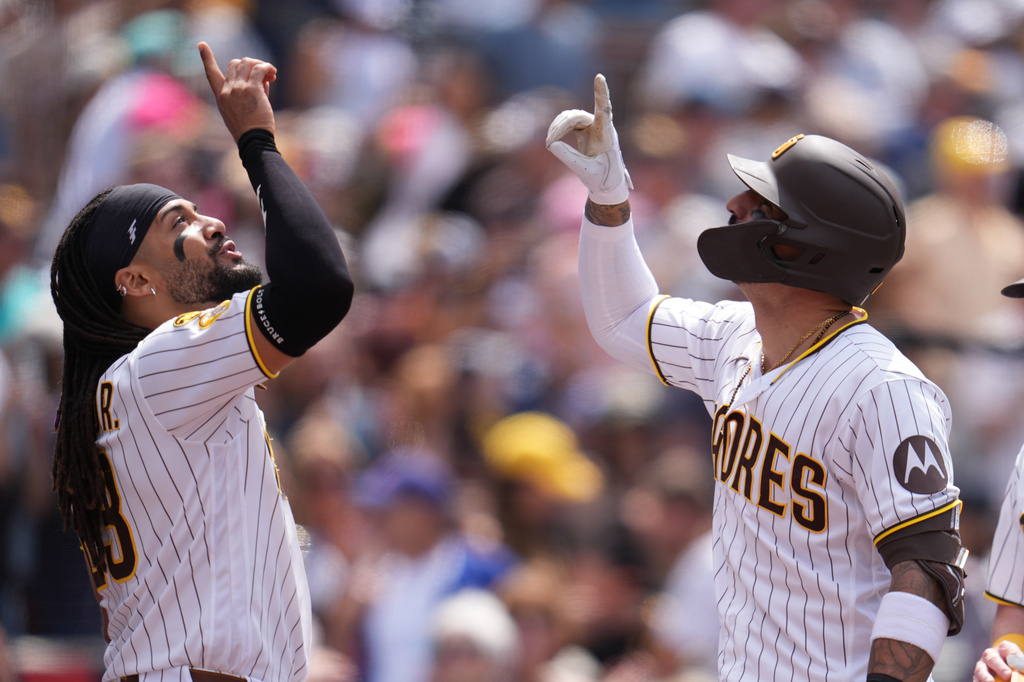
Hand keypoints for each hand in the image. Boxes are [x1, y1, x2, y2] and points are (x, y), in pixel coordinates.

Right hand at [198, 42, 276, 141]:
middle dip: (250, 64)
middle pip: (235, 63)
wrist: (253, 141)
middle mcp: (227, 90)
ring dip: (261, 65)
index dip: (206, 58)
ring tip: (271, 75)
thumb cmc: (251, 131)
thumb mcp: (243, 111)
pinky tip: (273, 74)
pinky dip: (268, 68)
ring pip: (248, 62)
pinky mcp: (252, 89)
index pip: (211, 73)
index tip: (201, 44)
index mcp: (221, 97)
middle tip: (265, 75)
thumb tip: (263, 79)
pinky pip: (260, 69)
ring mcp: (238, 88)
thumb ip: (250, 92)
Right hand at [546, 73, 632, 204]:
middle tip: (549, 143)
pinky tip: (552, 138)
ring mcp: (593, 126)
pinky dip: (558, 128)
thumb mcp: (584, 170)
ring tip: (550, 143)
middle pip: (577, 116)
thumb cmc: (601, 178)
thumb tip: (551, 143)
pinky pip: (569, 121)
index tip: (599, 77)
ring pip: (571, 117)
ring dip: (557, 127)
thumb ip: (568, 157)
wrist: (607, 184)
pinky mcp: (585, 129)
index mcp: (607, 135)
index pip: (604, 110)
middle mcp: (601, 126)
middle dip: (560, 127)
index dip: (601, 93)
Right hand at [975, 641, 1023, 681]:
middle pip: (993, 659)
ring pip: (981, 669)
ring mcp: (982, 665)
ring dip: (985, 676)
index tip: (1023, 668)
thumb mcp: (1019, 661)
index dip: (1017, 659)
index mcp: (1004, 648)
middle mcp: (990, 654)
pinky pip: (976, 679)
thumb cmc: (1014, 663)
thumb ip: (1021, 664)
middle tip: (1008, 675)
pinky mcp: (977, 676)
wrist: (1003, 664)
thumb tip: (1023, 671)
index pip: (1010, 651)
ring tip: (990, 681)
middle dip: (1000, 668)